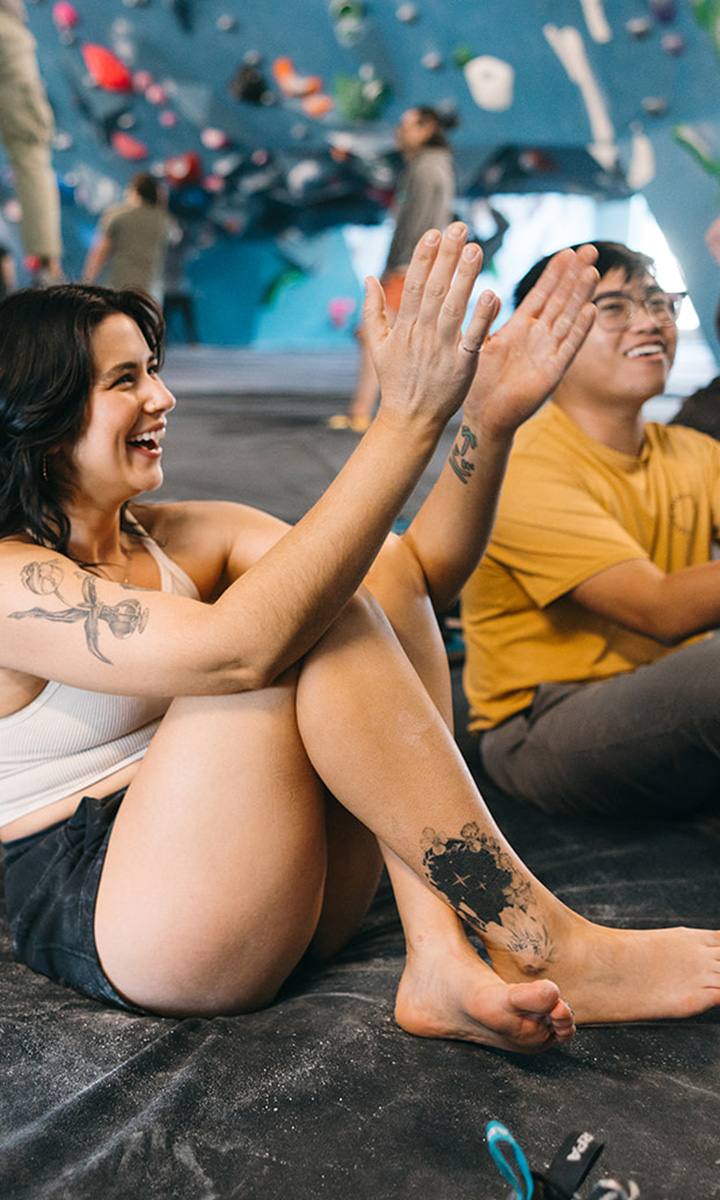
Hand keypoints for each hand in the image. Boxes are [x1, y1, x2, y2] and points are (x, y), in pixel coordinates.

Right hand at [364, 223, 500, 434]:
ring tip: (476, 249)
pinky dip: (482, 318)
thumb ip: (373, 311)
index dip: (423, 258)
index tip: (433, 232)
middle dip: (447, 257)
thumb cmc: (396, 381)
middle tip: (459, 227)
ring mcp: (443, 350)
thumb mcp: (377, 346)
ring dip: (466, 277)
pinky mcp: (462, 366)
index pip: (415, 285)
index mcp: (404, 327)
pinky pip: (473, 338)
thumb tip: (368, 277)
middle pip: (436, 289)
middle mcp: (423, 335)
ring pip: (455, 308)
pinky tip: (492, 294)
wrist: (410, 420)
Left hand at [463, 244, 598, 438]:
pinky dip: (579, 331)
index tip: (569, 251)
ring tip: (592, 272)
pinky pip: (567, 349)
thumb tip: (489, 294)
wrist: (484, 417)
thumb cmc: (480, 383)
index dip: (555, 273)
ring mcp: (547, 353)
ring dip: (580, 297)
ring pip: (567, 319)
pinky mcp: (551, 373)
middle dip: (575, 276)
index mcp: (520, 327)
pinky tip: (591, 311)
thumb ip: (486, 320)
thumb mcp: (480, 344)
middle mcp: (538, 337)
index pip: (542, 294)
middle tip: (591, 250)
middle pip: (561, 300)